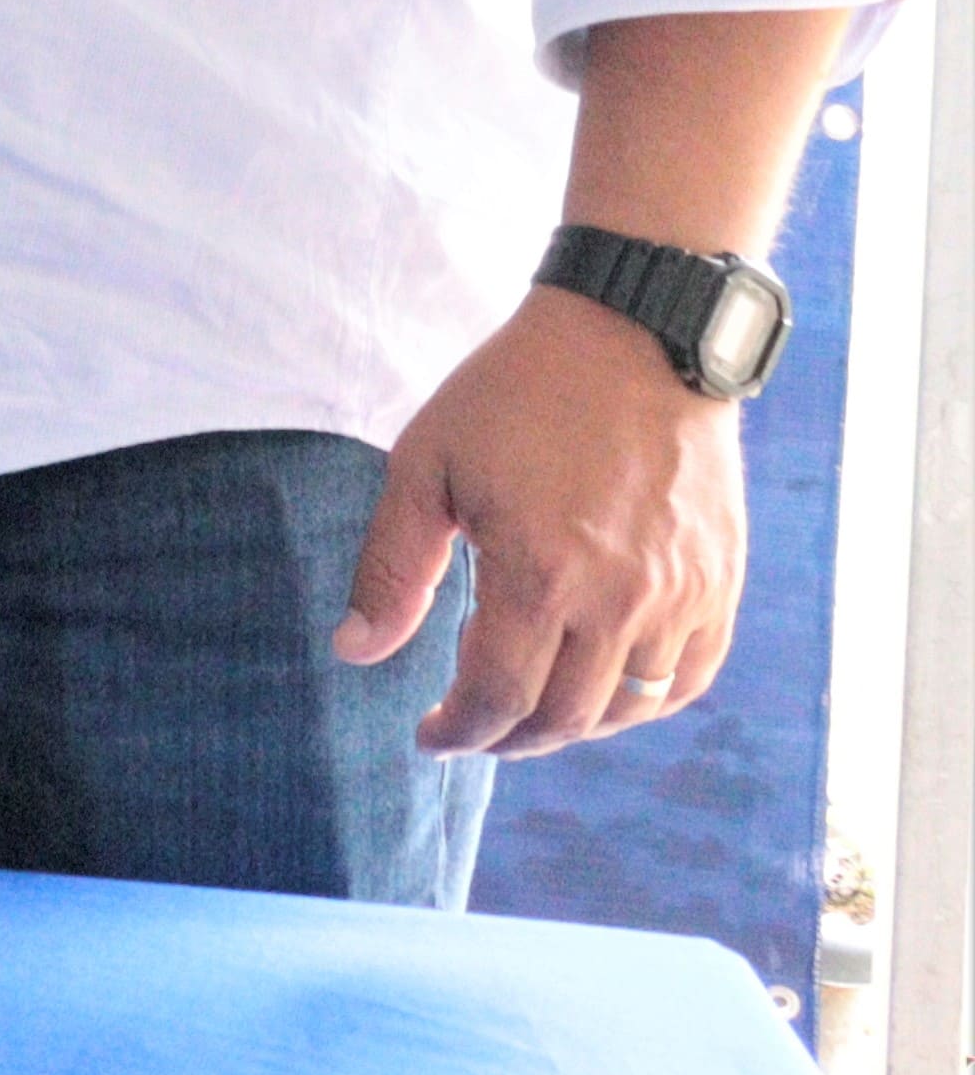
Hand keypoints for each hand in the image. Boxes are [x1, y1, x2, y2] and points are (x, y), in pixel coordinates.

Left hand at [339, 289, 748, 755]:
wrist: (633, 336)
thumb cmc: (516, 394)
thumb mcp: (427, 465)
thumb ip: (392, 568)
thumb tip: (356, 652)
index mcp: (540, 574)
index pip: (498, 697)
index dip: (459, 730)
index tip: (431, 736)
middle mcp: (621, 600)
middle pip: (563, 716)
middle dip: (506, 738)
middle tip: (471, 728)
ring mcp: (681, 595)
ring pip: (629, 708)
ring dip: (572, 726)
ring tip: (527, 709)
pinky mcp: (719, 580)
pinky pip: (689, 676)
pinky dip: (644, 701)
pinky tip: (602, 688)